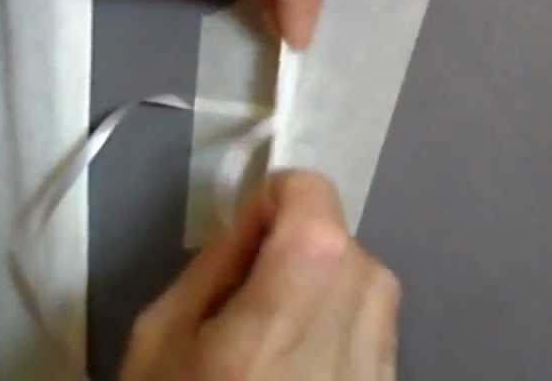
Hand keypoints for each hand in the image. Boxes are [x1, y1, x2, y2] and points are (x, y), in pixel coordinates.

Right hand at [120, 172, 400, 380]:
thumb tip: (253, 220)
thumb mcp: (164, 333)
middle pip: (335, 241)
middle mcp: (367, 303)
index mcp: (307, 275)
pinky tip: (291, 379)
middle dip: (290, 259)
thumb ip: (215, 260)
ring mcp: (388, 351)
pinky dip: (333, 338)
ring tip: (266, 355)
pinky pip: (367, 333)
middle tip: (239, 315)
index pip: (309, 189)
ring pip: (357, 286)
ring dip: (317, 298)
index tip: (239, 248)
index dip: (269, 206)